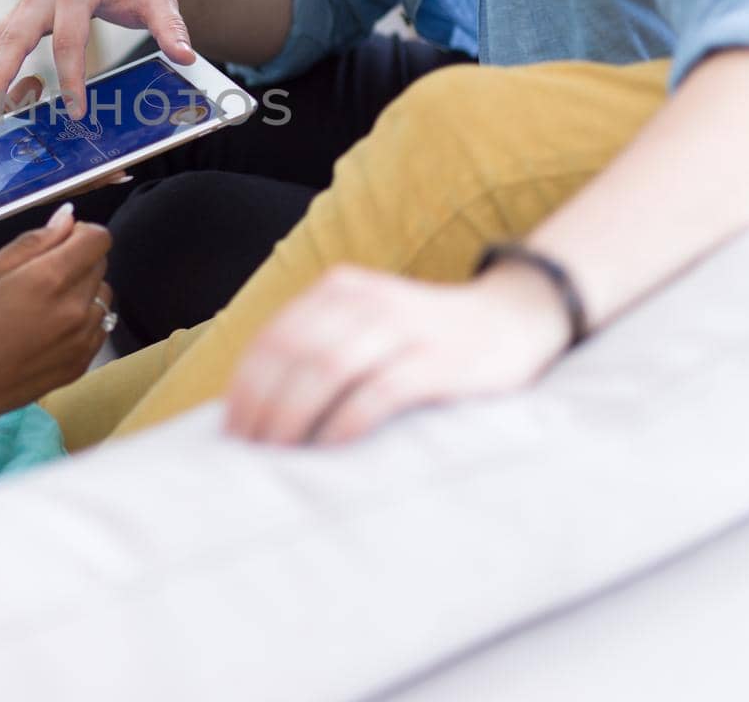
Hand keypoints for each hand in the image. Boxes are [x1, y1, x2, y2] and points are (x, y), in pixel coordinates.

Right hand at [0, 204, 113, 427]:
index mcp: (50, 278)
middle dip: (78, 259)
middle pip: (101, 264)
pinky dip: (82, 319)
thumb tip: (67, 218)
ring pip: (103, 295)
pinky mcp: (83, 362)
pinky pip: (98, 326)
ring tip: (45, 303)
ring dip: (83, 290)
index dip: (81, 232)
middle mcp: (75, 308)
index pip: (99, 238)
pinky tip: (49, 328)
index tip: (60, 240)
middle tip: (41, 274)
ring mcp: (83, 339)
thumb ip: (33, 241)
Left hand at [225, 264, 574, 445]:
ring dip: (294, 417)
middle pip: (292, 355)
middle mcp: (364, 300)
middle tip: (250, 456)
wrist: (516, 318)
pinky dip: (345, 422)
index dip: (245, 389)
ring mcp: (402, 326)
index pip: (273, 339)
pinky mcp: (436, 359)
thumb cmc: (427, 340)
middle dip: (263, 409)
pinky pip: (378, 391)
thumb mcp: (369, 326)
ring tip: (280, 458)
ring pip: (326, 369)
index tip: (232, 434)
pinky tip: (329, 450)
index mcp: (338, 290)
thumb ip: (323, 350)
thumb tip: (260, 411)